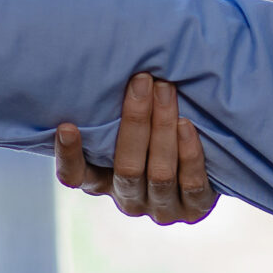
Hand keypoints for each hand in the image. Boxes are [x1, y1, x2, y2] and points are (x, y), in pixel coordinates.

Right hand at [54, 73, 217, 224]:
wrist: (205, 165)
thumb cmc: (155, 133)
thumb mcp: (131, 127)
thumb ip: (115, 112)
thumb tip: (108, 63)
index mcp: (102, 181)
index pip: (75, 176)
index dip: (69, 156)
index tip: (67, 125)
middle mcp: (127, 199)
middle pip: (127, 167)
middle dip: (136, 120)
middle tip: (143, 80)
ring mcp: (160, 208)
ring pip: (159, 173)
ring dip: (163, 128)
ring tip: (166, 90)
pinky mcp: (192, 210)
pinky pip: (190, 184)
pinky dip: (188, 153)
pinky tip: (186, 124)